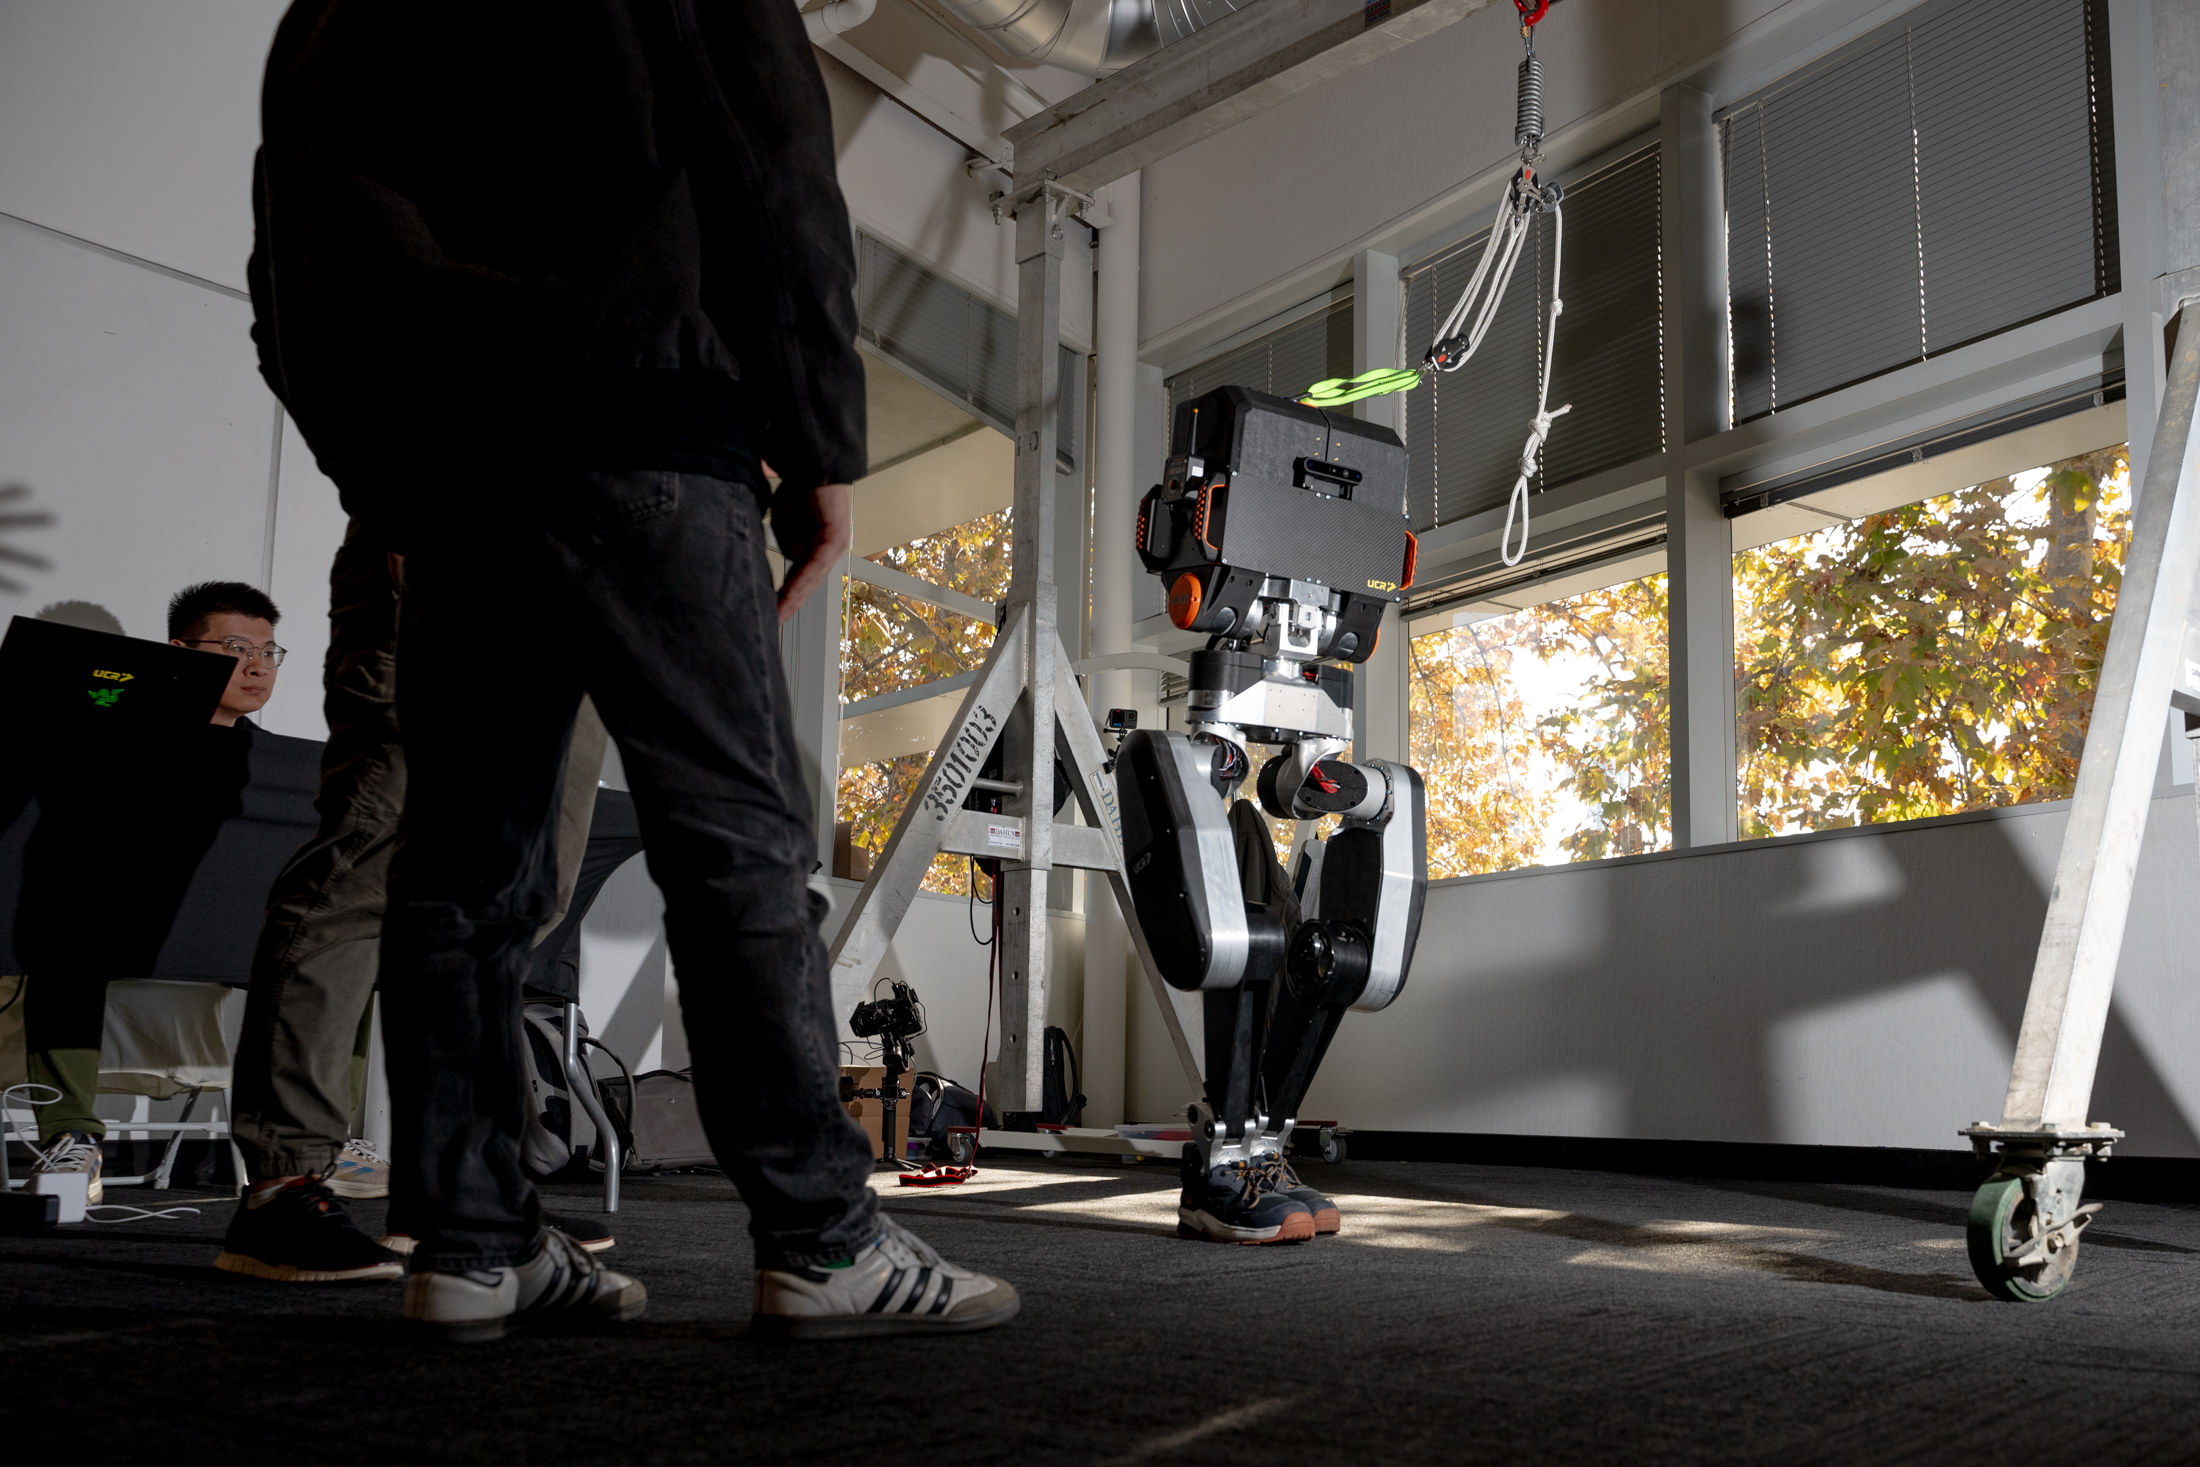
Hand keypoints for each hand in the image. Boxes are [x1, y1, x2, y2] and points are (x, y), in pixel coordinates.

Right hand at [776, 482, 851, 622]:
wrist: (810, 466)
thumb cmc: (798, 492)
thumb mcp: (785, 525)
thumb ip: (788, 546)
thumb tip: (792, 562)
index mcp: (819, 547)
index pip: (802, 577)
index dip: (787, 595)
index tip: (772, 612)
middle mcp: (830, 549)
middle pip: (809, 583)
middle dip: (791, 603)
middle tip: (774, 621)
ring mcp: (836, 545)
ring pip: (812, 578)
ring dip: (794, 597)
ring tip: (779, 613)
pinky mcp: (835, 538)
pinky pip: (816, 565)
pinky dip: (801, 581)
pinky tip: (790, 594)